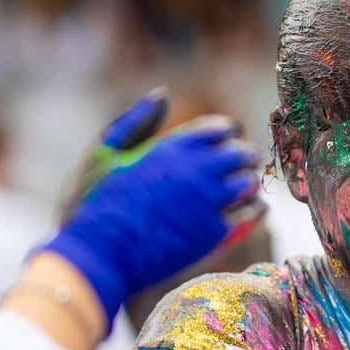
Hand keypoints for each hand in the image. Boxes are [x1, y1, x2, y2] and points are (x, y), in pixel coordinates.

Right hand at [43, 89, 260, 326]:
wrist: (98, 254)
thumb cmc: (94, 202)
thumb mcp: (105, 151)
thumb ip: (135, 121)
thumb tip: (162, 95)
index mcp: (173, 145)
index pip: (223, 129)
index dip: (228, 135)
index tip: (225, 144)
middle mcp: (198, 169)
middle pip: (243, 154)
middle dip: (243, 159)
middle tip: (239, 167)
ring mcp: (209, 203)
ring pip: (251, 183)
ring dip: (248, 184)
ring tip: (239, 192)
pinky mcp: (215, 236)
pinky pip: (252, 215)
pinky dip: (255, 210)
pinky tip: (246, 213)